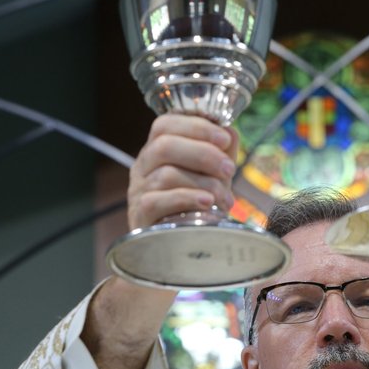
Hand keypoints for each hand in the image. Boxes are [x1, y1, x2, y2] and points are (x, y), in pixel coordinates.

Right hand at [127, 114, 238, 229]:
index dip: (196, 127)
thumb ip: (221, 151)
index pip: (165, 124)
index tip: (224, 139)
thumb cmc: (197, 204)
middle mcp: (143, 166)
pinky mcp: (140, 214)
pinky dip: (188, 199)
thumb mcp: (212, 174)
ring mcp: (138, 190)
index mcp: (157, 150)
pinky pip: (159, 201)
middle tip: (229, 169)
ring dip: (204, 183)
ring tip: (224, 198)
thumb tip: (229, 131)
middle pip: (165, 146)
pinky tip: (207, 203)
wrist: (182, 244)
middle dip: (204, 154)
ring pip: (166, 174)